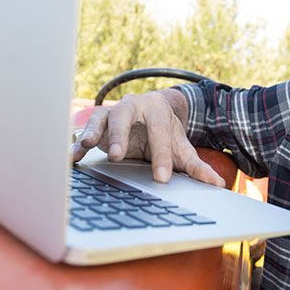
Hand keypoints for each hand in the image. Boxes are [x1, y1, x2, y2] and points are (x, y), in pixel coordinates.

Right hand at [69, 90, 224, 186]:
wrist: (151, 112)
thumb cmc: (165, 132)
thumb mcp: (181, 147)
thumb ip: (196, 166)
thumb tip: (217, 183)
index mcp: (157, 109)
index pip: (159, 130)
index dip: (160, 154)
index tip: (161, 178)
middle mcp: (132, 106)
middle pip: (124, 115)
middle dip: (119, 134)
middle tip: (117, 155)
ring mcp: (113, 113)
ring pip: (101, 117)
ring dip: (93, 131)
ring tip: (87, 145)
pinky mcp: (97, 123)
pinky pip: (85, 130)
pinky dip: (77, 142)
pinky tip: (72, 156)